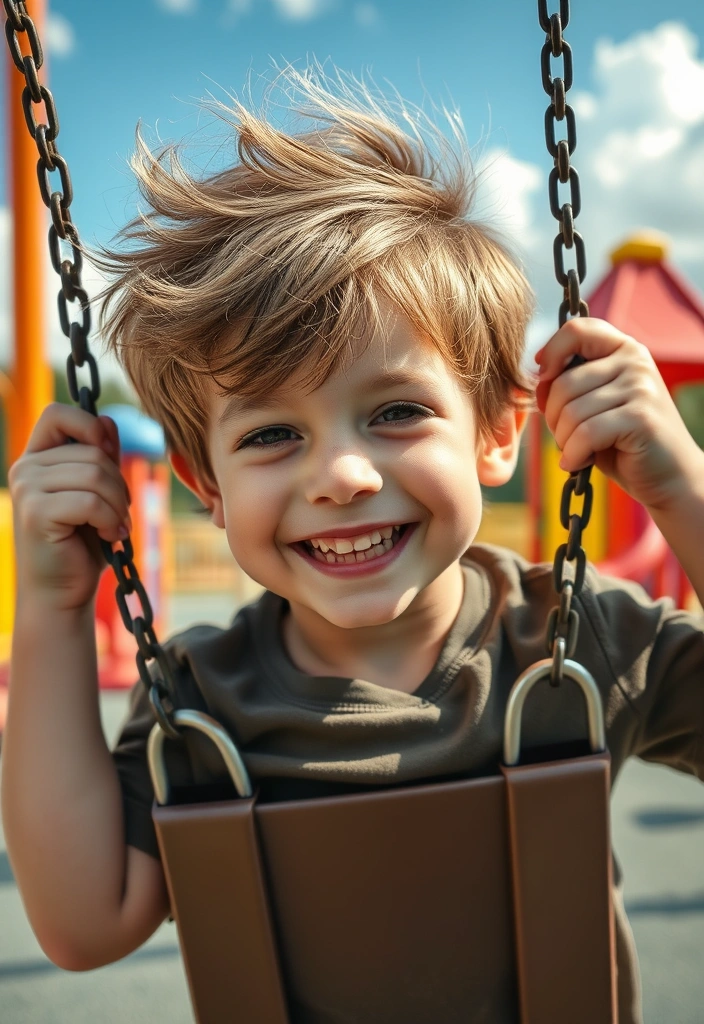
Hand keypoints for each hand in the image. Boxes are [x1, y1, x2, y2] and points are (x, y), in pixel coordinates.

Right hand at [8, 403, 131, 610]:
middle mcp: (25, 468)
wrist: (63, 592)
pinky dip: (111, 519)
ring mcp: (26, 489)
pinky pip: (90, 501)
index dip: (91, 426)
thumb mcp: (99, 493)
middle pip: (92, 451)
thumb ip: (100, 458)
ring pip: (95, 475)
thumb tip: (108, 421)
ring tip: (116, 526)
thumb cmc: (82, 544)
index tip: (110, 457)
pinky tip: (110, 535)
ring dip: (119, 504)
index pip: (59, 413)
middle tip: (122, 513)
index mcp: (38, 457)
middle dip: (119, 483)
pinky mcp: (35, 512)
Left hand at [534, 318, 703, 512]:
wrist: (669, 476)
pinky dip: (573, 454)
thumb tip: (540, 378)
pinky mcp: (641, 418)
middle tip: (566, 438)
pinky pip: (586, 433)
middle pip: (563, 382)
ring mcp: (641, 387)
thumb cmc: (623, 442)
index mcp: (623, 349)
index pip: (577, 330)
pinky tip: (578, 463)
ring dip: (563, 441)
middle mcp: (635, 361)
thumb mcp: (594, 405)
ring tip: (576, 452)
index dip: (551, 353)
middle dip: (553, 418)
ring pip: (572, 411)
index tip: (544, 378)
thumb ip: (570, 385)